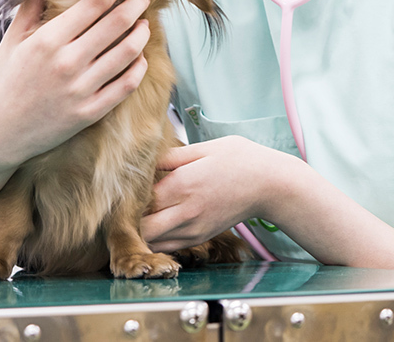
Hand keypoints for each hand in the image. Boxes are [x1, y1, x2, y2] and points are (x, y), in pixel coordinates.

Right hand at [0, 0, 151, 170]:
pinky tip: (139, 57)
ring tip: (144, 24)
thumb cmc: (2, 81)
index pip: (95, 4)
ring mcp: (80, 90)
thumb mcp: (13, 39)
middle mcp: (66, 63)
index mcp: (47, 40)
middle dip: (136, 4)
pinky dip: (138, 67)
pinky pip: (126, 86)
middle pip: (117, 24)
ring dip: (141, 34)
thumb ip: (31, 3)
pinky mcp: (89, 113)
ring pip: (127, 53)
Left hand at [141, 136, 293, 252]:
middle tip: (127, 206)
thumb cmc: (240, 159)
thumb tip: (145, 159)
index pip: (138, 200)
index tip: (125, 187)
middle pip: (141, 228)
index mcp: (182, 184)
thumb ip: (172, 156)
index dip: (128, 197)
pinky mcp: (200, 237)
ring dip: (143, 232)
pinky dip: (157, 239)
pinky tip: (159, 223)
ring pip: (152, 242)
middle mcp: (185, 212)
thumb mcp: (205, 147)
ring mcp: (193, 229)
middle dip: (130, 221)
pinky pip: (168, 246)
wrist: (269, 184)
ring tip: (141, 215)